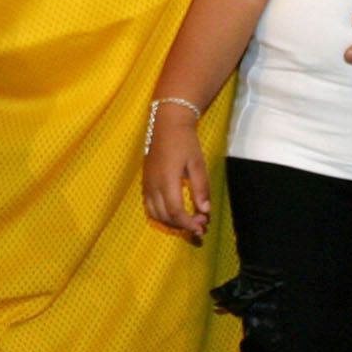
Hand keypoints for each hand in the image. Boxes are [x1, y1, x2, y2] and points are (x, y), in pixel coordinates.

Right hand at [140, 111, 209, 240]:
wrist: (167, 125)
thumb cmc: (185, 142)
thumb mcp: (198, 163)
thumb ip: (201, 187)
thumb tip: (205, 210)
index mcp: (167, 180)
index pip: (175, 211)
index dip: (188, 223)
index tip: (201, 227)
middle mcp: (153, 185)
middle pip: (165, 216)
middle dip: (183, 225)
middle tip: (201, 222)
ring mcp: (147, 184)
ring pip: (155, 214)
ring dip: (172, 222)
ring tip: (189, 220)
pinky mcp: (145, 183)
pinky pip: (150, 206)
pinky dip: (162, 215)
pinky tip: (175, 212)